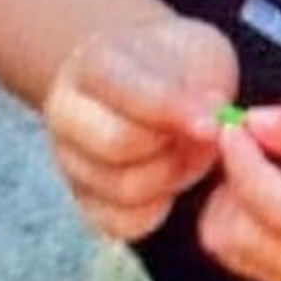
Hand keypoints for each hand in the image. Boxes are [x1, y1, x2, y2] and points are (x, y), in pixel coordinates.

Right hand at [42, 17, 238, 240]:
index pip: (127, 94)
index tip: (214, 122)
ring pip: (124, 190)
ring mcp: (70, 161)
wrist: (161, 83)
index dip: (173, 111)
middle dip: (173, 148)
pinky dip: (158, 210)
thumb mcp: (199, 56)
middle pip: (118, 146)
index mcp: (92, 64)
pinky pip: (123, 223)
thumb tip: (210, 125)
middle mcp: (67, 113)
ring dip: (173, 177)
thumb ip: (199, 89)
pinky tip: (172, 182)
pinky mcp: (84, 201)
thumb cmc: (180, 68)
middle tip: (205, 137)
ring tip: (190, 151)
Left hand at [196, 95, 280, 280]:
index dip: (245, 168)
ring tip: (274, 165)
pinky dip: (233, 210)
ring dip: (232, 195)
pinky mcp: (280, 278)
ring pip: (224, 242)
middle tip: (257, 138)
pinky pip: (227, 246)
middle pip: (241, 235)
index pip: (280, 213)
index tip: (232, 126)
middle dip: (237, 180)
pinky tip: (269, 185)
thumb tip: (250, 123)